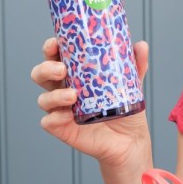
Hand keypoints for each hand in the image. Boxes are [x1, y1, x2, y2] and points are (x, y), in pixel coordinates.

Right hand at [31, 37, 151, 165]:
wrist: (131, 139)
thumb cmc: (125, 109)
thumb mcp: (133, 84)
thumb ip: (136, 65)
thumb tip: (142, 45)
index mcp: (75, 74)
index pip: (55, 57)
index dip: (50, 48)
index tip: (55, 44)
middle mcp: (63, 90)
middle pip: (40, 75)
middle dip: (46, 69)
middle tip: (62, 70)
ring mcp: (61, 110)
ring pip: (43, 99)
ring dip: (54, 95)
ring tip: (73, 96)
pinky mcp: (63, 129)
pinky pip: (49, 122)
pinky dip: (54, 117)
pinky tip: (68, 115)